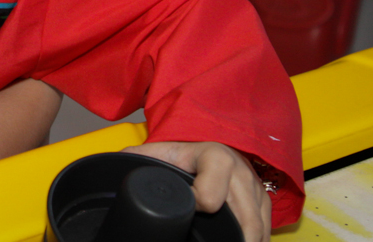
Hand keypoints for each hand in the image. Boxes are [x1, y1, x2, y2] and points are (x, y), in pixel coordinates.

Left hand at [124, 141, 269, 241]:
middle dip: (233, 239)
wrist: (213, 140)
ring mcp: (254, 189)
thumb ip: (138, 158)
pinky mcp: (263, 202)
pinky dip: (255, 241)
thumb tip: (108, 168)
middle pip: (243, 218)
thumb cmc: (186, 149)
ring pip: (257, 227)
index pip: (213, 189)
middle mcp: (239, 172)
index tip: (197, 208)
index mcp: (213, 155)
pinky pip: (265, 230)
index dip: (204, 201)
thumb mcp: (163, 149)